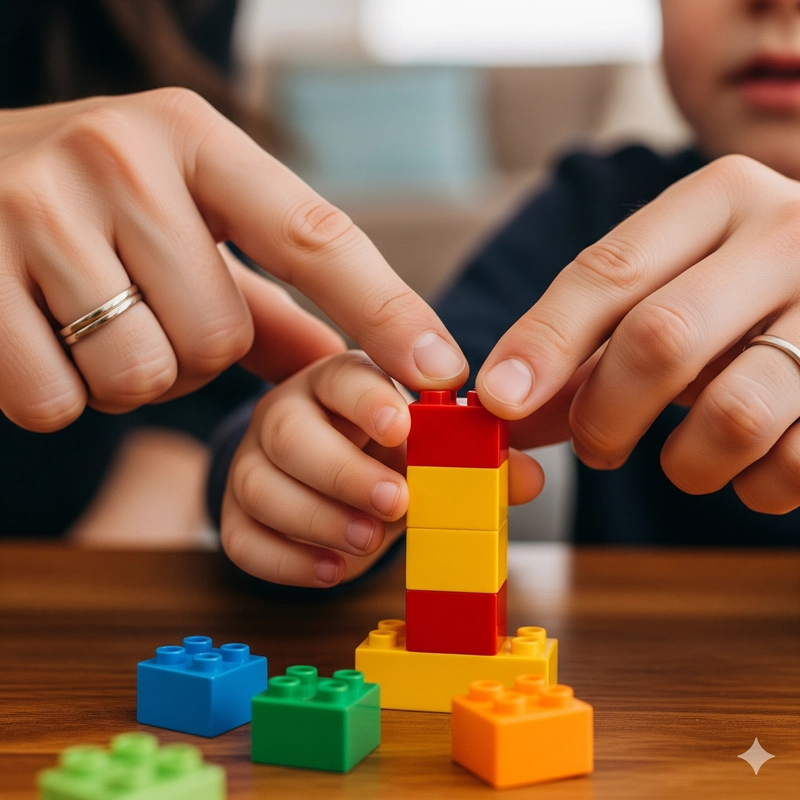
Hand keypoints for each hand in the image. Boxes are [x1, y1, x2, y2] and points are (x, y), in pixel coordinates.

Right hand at [0, 89, 465, 430]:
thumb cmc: (92, 212)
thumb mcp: (187, 225)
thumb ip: (271, 299)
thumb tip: (356, 364)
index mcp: (195, 138)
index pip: (317, 238)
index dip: (387, 311)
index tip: (443, 370)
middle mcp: (120, 155)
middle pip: (220, 337)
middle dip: (192, 355)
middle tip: (143, 311)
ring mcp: (37, 207)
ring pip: (145, 375)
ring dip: (129, 378)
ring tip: (89, 321)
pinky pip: (59, 399)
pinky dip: (59, 396)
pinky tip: (33, 339)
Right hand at [222, 351, 541, 586]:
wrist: (330, 476)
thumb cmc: (386, 454)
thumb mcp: (429, 449)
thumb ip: (475, 460)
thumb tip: (528, 478)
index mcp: (339, 382)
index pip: (341, 375)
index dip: (367, 400)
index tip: (402, 426)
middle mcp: (285, 413)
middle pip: (286, 429)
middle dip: (342, 470)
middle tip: (395, 504)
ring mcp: (253, 462)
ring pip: (255, 484)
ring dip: (316, 518)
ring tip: (367, 542)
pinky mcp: (237, 514)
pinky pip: (240, 538)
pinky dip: (286, 561)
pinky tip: (331, 570)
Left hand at [476, 155, 799, 513]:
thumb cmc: (736, 301)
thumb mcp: (665, 294)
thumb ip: (587, 346)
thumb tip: (506, 407)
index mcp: (718, 199)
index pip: (608, 272)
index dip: (543, 343)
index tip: (500, 401)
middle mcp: (786, 235)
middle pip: (660, 338)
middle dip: (604, 413)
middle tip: (594, 446)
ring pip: (734, 413)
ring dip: (686, 463)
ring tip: (685, 461)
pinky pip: (794, 465)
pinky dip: (754, 485)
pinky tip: (751, 464)